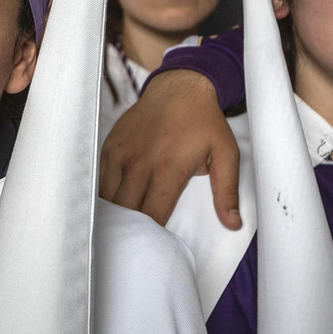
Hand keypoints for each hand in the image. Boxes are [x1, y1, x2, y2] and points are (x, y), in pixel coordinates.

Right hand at [99, 69, 241, 228]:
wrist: (179, 87)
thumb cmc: (204, 122)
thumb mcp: (225, 154)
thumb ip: (227, 191)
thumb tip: (233, 223)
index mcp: (168, 169)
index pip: (152, 216)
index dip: (153, 236)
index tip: (157, 246)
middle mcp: (140, 164)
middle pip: (125, 211)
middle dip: (131, 230)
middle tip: (136, 243)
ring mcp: (121, 155)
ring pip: (107, 199)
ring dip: (113, 215)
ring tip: (121, 230)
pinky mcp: (110, 147)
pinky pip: (99, 180)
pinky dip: (103, 196)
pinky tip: (110, 206)